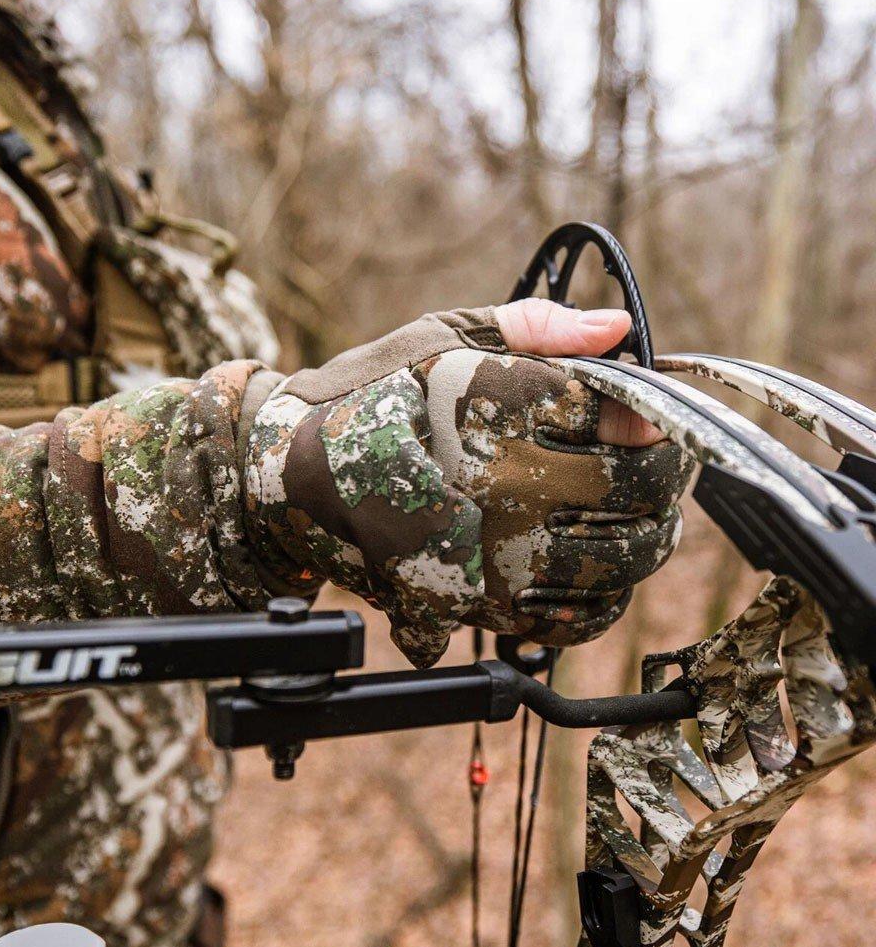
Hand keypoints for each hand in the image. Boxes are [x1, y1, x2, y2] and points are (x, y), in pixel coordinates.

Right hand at [243, 300, 691, 665]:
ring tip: (629, 509)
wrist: (282, 479)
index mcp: (492, 408)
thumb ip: (533, 329)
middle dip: (664, 471)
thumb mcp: (436, 335)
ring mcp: (488, 557)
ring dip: (644, 532)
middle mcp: (497, 488)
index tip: (648, 409)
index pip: (622, 412)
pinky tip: (587, 563)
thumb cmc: (362, 396)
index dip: (653, 410)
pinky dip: (601, 594)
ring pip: (621, 560)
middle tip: (656, 456)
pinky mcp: (475, 608)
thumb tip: (619, 331)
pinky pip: (573, 617)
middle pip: (639, 490)